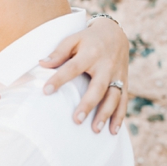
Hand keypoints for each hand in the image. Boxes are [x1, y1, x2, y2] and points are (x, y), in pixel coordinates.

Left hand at [39, 15, 127, 134]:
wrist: (115, 33)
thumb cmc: (88, 39)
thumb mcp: (73, 39)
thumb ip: (58, 52)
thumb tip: (41, 64)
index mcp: (90, 53)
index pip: (72, 67)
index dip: (59, 79)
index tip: (46, 91)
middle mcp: (106, 65)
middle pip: (98, 87)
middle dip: (88, 104)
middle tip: (77, 120)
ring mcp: (117, 75)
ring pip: (113, 97)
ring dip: (105, 114)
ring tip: (95, 130)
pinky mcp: (124, 82)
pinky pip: (123, 101)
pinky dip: (119, 117)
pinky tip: (113, 132)